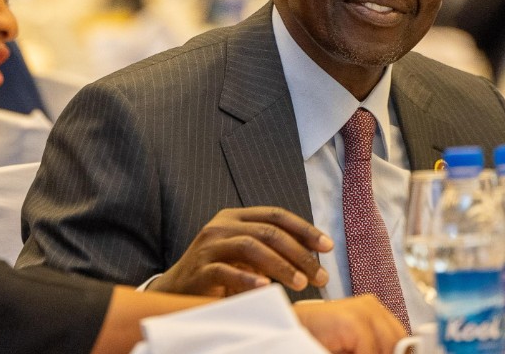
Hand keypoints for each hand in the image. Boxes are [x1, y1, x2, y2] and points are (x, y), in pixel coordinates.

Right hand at [150, 207, 331, 296]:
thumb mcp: (248, 255)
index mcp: (236, 217)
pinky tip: (266, 288)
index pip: (277, 215)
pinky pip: (226, 271)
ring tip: (301, 284)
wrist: (176, 289)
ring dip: (280, 266)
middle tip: (320, 275)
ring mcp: (209, 246)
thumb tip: (314, 258)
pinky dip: (248, 280)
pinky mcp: (199, 269)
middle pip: (268, 232)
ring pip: (250, 247)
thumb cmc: (220, 271)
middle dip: (299, 253)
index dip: (305, 229)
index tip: (327, 247)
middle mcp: (222, 226)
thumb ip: (273, 249)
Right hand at [294, 295, 405, 353]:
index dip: (398, 351)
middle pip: (398, 341)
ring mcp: (364, 310)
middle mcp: (371, 305)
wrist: (285, 329)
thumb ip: (373, 349)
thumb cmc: (315, 338)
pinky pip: (370, 352)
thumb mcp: (352, 347)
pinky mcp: (353, 320)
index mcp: (373, 310)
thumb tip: (397, 353)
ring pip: (388, 348)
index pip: (400, 336)